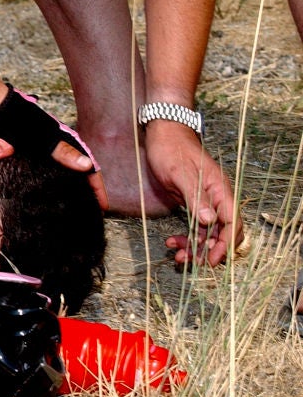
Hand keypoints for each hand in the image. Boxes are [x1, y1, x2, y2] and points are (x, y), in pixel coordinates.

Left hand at [0, 86, 103, 207]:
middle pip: (79, 176)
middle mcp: (58, 152)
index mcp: (67, 146)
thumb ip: (64, 151)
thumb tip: (87, 165)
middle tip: (89, 213)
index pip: (90, 169)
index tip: (103, 206)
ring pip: (63, 177)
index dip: (97, 187)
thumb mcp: (44, 138)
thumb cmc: (21, 121)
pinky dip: (50, 189)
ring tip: (72, 211)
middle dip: (86, 193)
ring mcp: (45, 157)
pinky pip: (45, 177)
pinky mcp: (30, 160)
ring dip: (69, 192)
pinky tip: (48, 201)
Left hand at [145, 121, 242, 265]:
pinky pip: (197, 227)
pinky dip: (188, 238)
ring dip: (196, 247)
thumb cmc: (172, 150)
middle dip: (209, 250)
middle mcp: (217, 198)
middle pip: (223, 232)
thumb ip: (195, 197)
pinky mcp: (194, 204)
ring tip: (177, 255)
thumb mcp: (180, 173)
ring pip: (209, 233)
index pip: (232, 223)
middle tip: (189, 261)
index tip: (212, 259)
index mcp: (220, 190)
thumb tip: (210, 220)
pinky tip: (173, 242)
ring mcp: (206, 202)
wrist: (163, 135)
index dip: (225, 244)